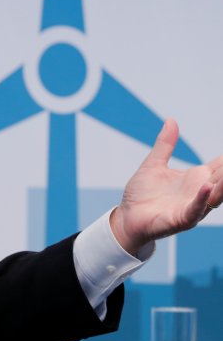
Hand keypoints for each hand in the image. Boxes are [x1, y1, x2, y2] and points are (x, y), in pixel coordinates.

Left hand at [110, 119, 222, 254]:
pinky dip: (202, 199)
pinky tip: (207, 187)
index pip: (221, 166)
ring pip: (215, 196)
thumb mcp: (153, 164)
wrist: (127, 217)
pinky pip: (195, 209)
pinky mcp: (181, 219)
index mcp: (196, 179)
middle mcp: (199, 192)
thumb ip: (165, 145)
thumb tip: (171, 120)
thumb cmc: (141, 195)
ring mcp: (192, 206)